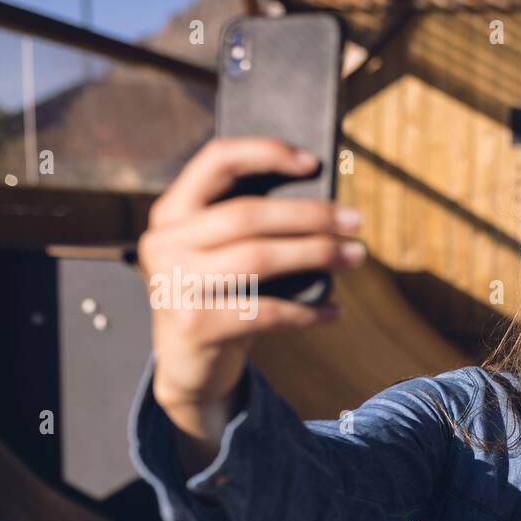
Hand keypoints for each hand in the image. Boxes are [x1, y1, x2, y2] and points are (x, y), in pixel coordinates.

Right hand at [137, 135, 364, 422]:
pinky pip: (265, 312)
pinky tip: (334, 311)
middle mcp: (165, 242)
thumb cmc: (220, 299)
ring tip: (355, 256)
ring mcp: (174, 284)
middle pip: (247, 215)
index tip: (312, 162)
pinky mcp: (194, 325)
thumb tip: (326, 210)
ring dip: (317, 254)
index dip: (264, 153)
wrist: (188, 367)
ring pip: (258, 258)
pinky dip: (307, 312)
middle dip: (310, 215)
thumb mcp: (223, 256)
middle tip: (356, 221)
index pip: (215, 161)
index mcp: (172, 212)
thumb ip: (250, 228)